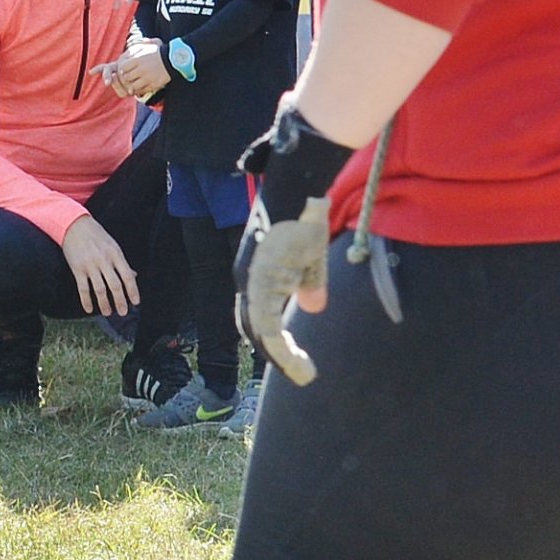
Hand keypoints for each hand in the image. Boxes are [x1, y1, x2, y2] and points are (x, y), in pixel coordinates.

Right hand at [60, 213, 138, 318]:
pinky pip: (83, 288)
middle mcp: (104, 260)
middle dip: (120, 301)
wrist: (74, 225)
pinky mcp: (77, 268)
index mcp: (115, 253)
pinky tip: (89, 309)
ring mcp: (90, 265)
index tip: (135, 302)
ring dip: (104, 303)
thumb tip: (133, 276)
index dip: (132, 290)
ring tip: (108, 312)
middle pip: (115, 285)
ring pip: (99, 289)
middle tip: (123, 312)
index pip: (127, 275)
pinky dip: (86, 300)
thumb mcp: (113, 245)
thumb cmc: (96, 235)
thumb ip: (121, 262)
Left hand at [105, 37, 169, 99]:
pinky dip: (140, 89)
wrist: (174, 59)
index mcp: (138, 59)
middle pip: (127, 77)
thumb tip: (126, 53)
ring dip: (133, 84)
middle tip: (130, 76)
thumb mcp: (146, 46)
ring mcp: (147, 78)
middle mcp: (141, 69)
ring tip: (136, 81)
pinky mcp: (153, 84)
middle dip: (127, 77)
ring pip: (133, 86)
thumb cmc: (158, 52)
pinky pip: (142, 90)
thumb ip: (134, 49)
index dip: (123, 68)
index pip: (123, 67)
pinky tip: (142, 86)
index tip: (126, 68)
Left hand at [232, 198, 330, 384]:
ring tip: (304, 374)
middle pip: (253, 329)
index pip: (256, 316)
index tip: (293, 358)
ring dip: (281, 358)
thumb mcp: (310, 255)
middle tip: (301, 373)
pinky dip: (281, 349)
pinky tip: (298, 362)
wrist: (302, 186)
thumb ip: (309, 283)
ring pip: (258, 332)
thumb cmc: (307, 213)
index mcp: (254, 275)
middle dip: (276, 355)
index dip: (271, 340)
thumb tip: (314, 308)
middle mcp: (245, 280)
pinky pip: (267, 325)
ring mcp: (250, 280)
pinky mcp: (260, 280)